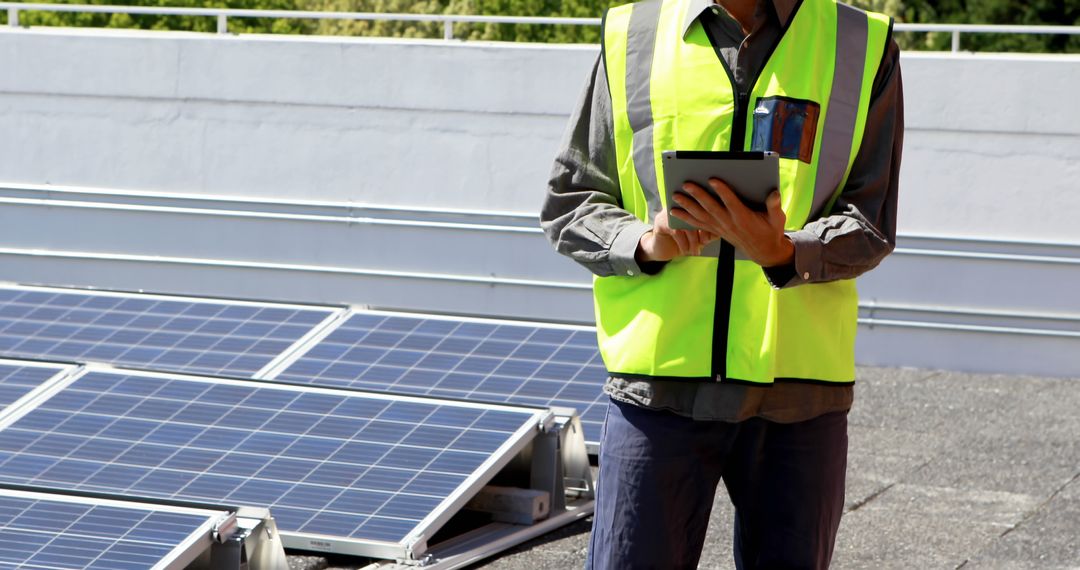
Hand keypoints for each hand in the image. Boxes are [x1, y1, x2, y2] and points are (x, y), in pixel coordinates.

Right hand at [636, 208, 717, 262]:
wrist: (662, 248)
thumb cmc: (684, 240)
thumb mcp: (698, 236)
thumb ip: (709, 231)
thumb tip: (721, 232)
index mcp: (692, 204)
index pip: (705, 210)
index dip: (710, 224)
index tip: (712, 237)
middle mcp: (680, 204)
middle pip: (696, 215)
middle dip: (702, 231)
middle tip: (705, 243)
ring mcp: (669, 212)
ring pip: (686, 224)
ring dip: (692, 240)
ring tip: (695, 251)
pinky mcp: (661, 222)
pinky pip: (676, 231)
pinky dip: (683, 243)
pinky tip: (685, 252)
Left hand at [670, 179, 794, 266]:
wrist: (763, 251)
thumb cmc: (770, 230)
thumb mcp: (777, 219)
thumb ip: (774, 206)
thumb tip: (774, 193)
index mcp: (744, 217)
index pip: (731, 202)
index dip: (722, 191)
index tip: (713, 179)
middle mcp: (729, 222)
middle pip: (711, 207)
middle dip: (698, 195)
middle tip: (686, 184)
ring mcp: (720, 228)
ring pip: (701, 216)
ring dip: (687, 206)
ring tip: (675, 196)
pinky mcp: (716, 231)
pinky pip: (698, 224)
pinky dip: (685, 218)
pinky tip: (674, 212)